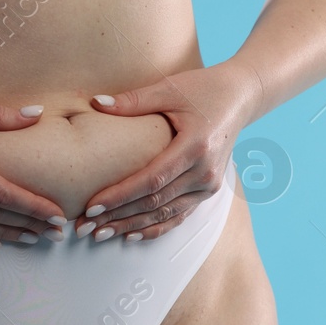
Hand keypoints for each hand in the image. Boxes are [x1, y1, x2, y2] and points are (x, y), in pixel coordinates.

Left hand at [81, 61, 263, 241]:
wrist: (240, 96)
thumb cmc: (203, 88)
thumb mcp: (168, 89)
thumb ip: (132, 100)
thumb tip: (95, 103)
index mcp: (195, 147)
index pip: (151, 180)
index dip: (120, 195)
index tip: (92, 206)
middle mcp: (205, 172)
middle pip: (155, 202)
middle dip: (118, 216)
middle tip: (84, 226)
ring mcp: (209, 185)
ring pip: (166, 214)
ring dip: (131, 226)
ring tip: (99, 234)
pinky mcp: (208, 190)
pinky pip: (179, 215)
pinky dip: (155, 228)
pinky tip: (131, 235)